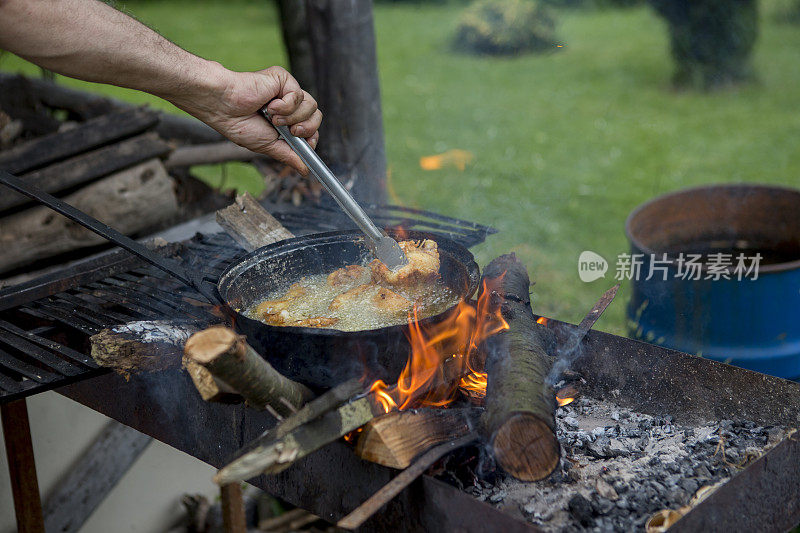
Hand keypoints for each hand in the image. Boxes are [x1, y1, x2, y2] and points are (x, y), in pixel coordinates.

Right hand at [179, 65, 321, 173]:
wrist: (224, 107)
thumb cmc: (239, 125)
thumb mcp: (268, 146)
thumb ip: (289, 156)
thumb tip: (305, 171)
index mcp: (286, 120)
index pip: (312, 128)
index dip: (311, 136)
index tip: (302, 142)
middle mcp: (289, 105)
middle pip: (317, 116)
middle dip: (306, 128)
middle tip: (288, 131)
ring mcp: (286, 90)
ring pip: (312, 106)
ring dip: (291, 117)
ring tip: (272, 117)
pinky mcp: (283, 78)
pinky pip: (298, 95)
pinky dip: (284, 105)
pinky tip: (268, 105)